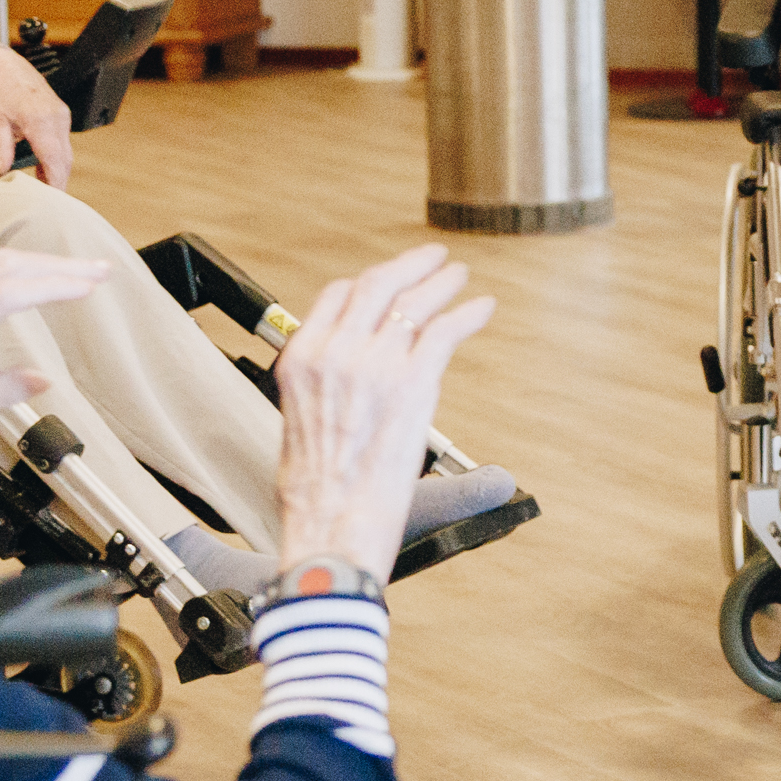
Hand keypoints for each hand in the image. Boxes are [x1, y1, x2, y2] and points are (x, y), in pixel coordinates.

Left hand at [0, 40, 76, 187]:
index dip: (55, 182)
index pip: (54, 159)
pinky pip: (63, 142)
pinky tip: (44, 168)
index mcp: (39, 120)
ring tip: (43, 188)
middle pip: (65, 159)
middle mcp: (56, 118)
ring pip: (66, 152)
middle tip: (49, 202)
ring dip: (57, 171)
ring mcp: (61, 116)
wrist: (4, 66)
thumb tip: (2, 171)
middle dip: (59, 181)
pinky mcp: (61, 115)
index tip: (52, 199)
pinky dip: (56, 158)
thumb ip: (1, 148)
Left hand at [0, 251, 105, 483]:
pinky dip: (16, 269)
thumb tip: (42, 378)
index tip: (88, 286)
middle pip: (3, 269)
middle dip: (56, 266)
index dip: (53, 286)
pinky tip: (38, 274)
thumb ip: (4, 391)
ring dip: (39, 263)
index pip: (6, 295)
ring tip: (79, 269)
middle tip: (98, 270)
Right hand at [272, 245, 497, 570]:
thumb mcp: (298, 420)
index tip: (390, 281)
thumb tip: (349, 375)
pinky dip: (468, 314)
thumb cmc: (316, 489)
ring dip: (443, 283)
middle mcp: (334, 352)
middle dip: (410, 265)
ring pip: (415, 301)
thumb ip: (325, 385)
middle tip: (433, 258)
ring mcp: (374, 365)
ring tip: (458, 276)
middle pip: (378, 285)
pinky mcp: (412, 384)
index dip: (369, 283)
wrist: (332, 522)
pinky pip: (445, 331)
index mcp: (301, 358)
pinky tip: (481, 308)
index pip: (337, 296)